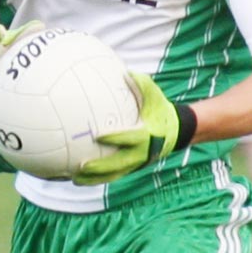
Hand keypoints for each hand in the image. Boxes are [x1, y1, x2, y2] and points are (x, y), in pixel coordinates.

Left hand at [73, 72, 196, 184]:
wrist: (176, 131)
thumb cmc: (161, 110)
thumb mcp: (156, 96)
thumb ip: (143, 85)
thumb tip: (127, 72)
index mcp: (146, 135)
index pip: (128, 138)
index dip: (114, 138)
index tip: (98, 136)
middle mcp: (141, 153)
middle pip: (118, 164)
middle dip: (100, 167)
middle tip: (81, 166)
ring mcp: (136, 163)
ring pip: (114, 174)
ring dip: (95, 179)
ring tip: (75, 180)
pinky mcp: (132, 168)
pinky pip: (114, 175)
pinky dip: (98, 178)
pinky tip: (81, 178)